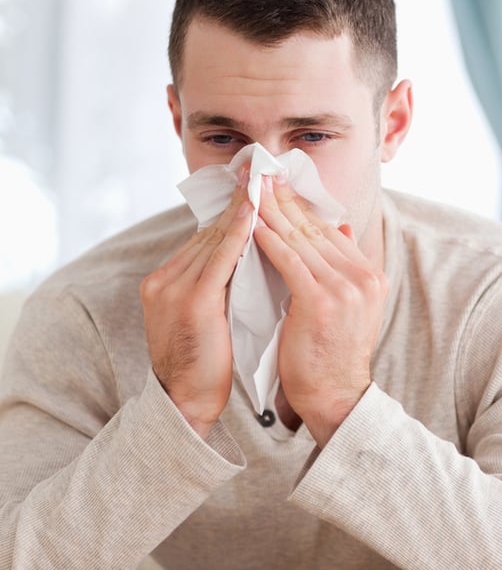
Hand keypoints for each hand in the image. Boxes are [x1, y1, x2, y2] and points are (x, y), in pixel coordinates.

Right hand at [140, 173, 252, 438]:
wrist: (186, 404)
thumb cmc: (208, 364)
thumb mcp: (213, 316)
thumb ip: (224, 286)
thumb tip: (255, 260)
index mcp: (169, 280)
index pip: (207, 238)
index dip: (233, 212)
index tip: (255, 185)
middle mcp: (166, 278)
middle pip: (210, 231)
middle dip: (238, 201)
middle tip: (261, 169)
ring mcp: (173, 288)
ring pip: (215, 238)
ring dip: (242, 208)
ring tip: (263, 180)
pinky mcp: (190, 302)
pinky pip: (220, 258)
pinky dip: (238, 233)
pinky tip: (255, 213)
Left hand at [253, 174, 387, 446]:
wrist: (337, 397)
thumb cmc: (332, 356)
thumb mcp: (351, 307)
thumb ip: (345, 267)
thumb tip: (341, 226)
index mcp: (370, 275)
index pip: (330, 230)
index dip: (301, 206)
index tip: (278, 185)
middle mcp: (363, 276)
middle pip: (315, 228)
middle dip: (284, 199)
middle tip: (260, 173)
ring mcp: (345, 288)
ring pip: (301, 239)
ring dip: (272, 211)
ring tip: (250, 191)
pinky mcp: (321, 301)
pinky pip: (289, 261)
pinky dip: (268, 240)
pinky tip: (251, 224)